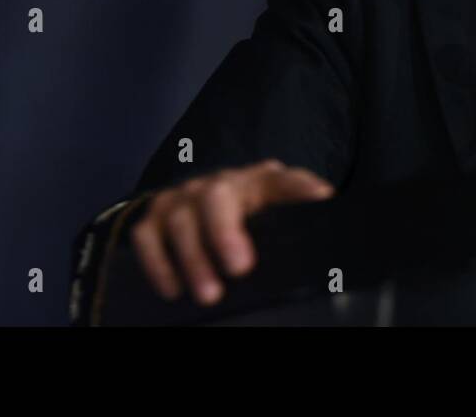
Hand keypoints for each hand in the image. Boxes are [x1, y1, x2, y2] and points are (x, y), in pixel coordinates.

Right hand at [130, 158, 333, 305]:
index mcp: (262, 182)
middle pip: (217, 197)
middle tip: (240, 269)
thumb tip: (328, 225)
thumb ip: (299, 223)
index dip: (300, 188)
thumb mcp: (277, 217)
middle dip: (225, 232)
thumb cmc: (251, 221)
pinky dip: (157, 263)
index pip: (284, 180)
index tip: (319, 201)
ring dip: (193, 259)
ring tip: (210, 295)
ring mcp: (183, 197)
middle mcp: (220, 183)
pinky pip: (147, 236)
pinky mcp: (155, 216)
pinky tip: (173, 290)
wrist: (199, 209)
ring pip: (181, 219)